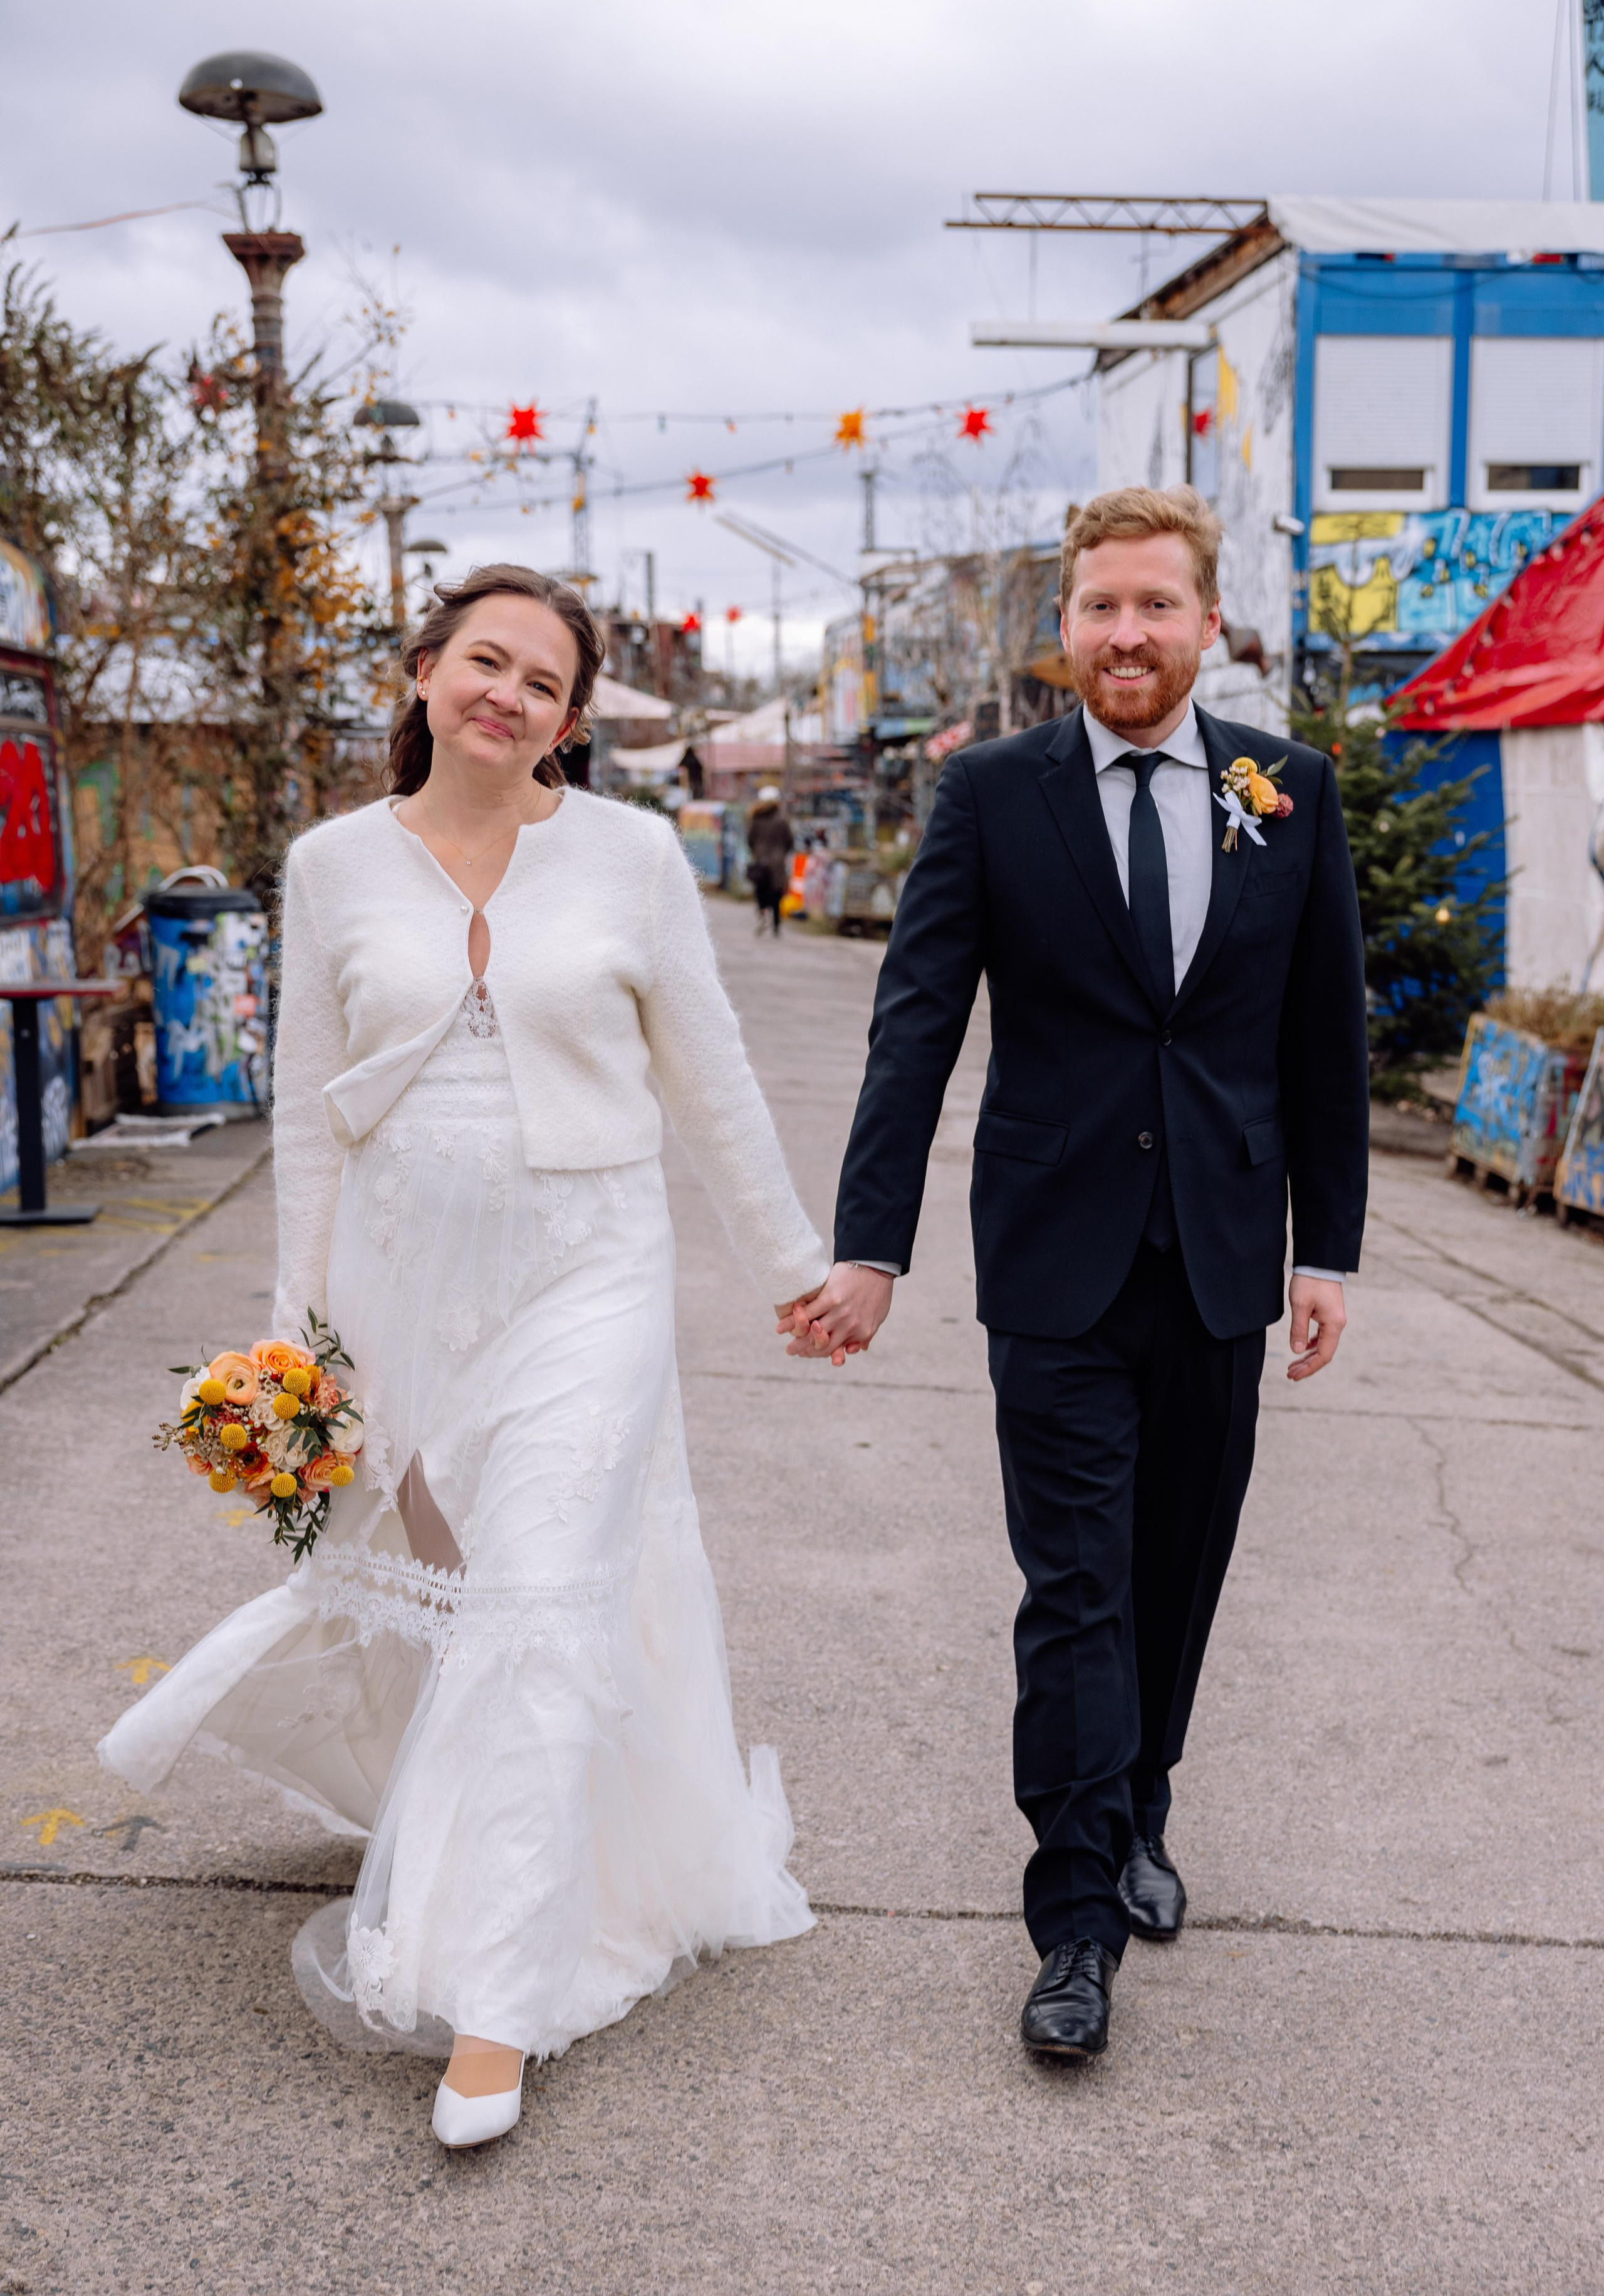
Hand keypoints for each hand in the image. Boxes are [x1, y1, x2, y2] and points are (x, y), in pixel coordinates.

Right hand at [775, 1262, 893, 1366]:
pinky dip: (792, 1322)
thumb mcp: (877, 1317)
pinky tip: (780, 1328)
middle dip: (804, 1351)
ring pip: (812, 1333)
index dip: (819, 1353)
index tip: (809, 1352)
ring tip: (786, 1345)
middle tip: (792, 1351)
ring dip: (796, 1340)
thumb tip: (853, 1350)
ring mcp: (839, 1313)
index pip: (836, 1349)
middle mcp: (850, 1326)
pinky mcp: (829, 1298)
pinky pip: (807, 1314)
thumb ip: (864, 1335)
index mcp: (862, 1332)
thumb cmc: (878, 1290)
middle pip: (821, 1345)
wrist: (876, 1264)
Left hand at [1287, 1275, 1345, 1381]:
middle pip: (1324, 1353)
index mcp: (1334, 1325)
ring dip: (1308, 1356)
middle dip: (1307, 1365)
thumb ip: (1298, 1329)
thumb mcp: (1300, 1306)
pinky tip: (1301, 1348)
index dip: (1309, 1368)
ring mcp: (1335, 1319)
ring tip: (1293, 1365)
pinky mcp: (1330, 1314)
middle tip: (1290, 1374)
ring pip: (1323, 1345)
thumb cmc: (1310, 1281)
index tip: (1294, 1375)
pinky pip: (1322, 1335)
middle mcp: (1338, 1324)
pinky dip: (1311, 1344)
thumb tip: (1296, 1351)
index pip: (1323, 1355)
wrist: (1320, 1261)